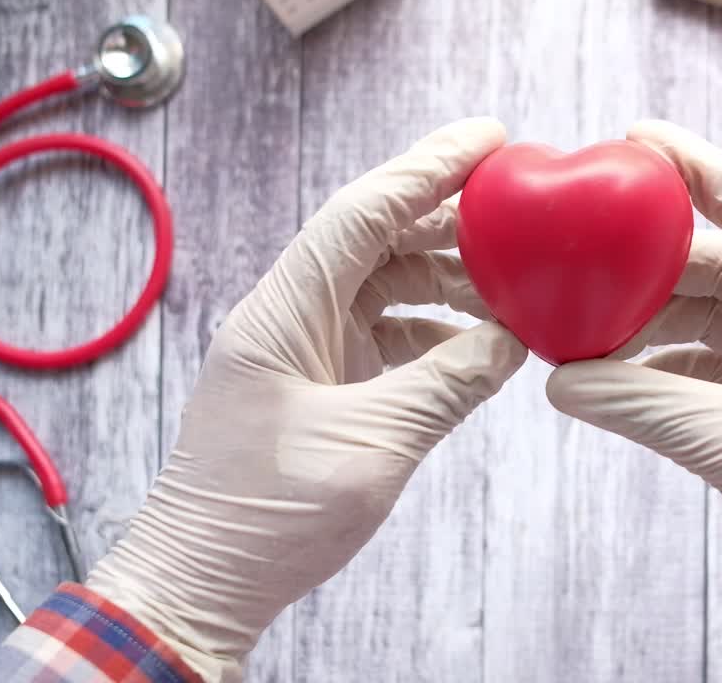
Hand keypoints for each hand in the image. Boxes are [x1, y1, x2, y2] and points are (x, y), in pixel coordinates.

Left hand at [87, 118, 525, 681]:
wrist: (202, 582)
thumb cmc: (267, 517)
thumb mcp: (374, 446)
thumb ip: (447, 383)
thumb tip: (510, 341)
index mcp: (283, 314)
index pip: (363, 213)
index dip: (428, 168)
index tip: (489, 138)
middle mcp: (288, 316)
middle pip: (374, 239)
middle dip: (447, 221)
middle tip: (519, 212)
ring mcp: (300, 348)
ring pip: (380, 285)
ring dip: (443, 280)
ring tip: (509, 285)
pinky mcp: (315, 382)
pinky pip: (379, 332)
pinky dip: (429, 331)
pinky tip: (474, 345)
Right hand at [547, 121, 721, 682]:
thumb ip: (656, 409)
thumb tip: (570, 380)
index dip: (703, 171)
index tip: (642, 139)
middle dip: (657, 262)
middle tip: (586, 252)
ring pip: (718, 321)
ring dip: (654, 322)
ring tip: (588, 326)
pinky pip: (715, 371)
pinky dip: (665, 371)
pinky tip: (619, 378)